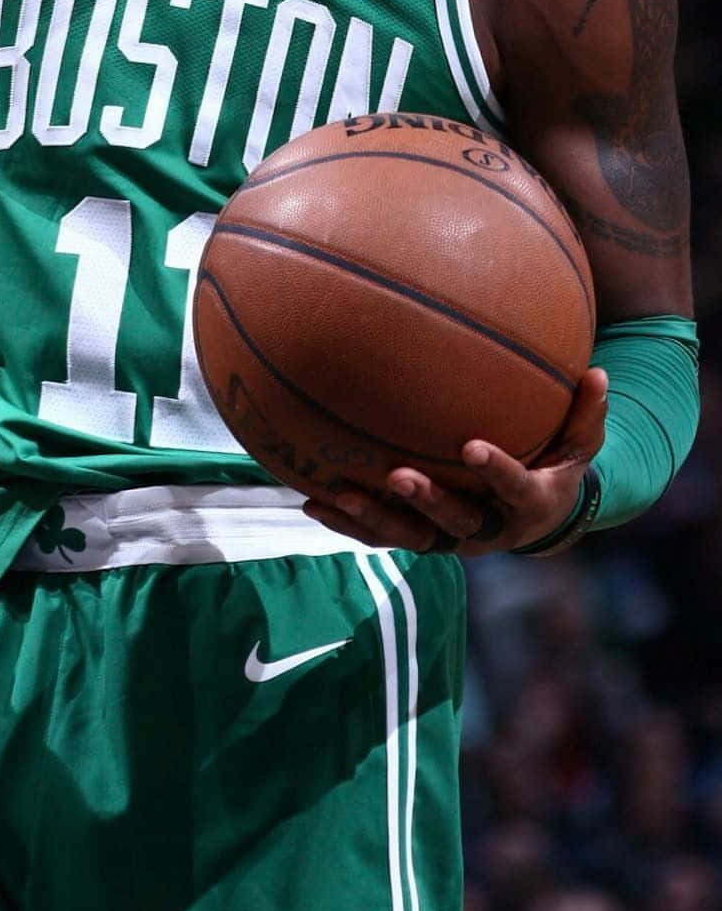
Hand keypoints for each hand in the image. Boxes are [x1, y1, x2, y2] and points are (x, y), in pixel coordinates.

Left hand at [304, 367, 608, 555]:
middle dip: (427, 502)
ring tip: (340, 493)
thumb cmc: (557, 466)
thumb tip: (597, 372)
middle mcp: (487, 529)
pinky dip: (349, 523)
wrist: (537, 518)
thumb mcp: (580, 444)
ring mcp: (450, 538)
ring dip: (374, 518)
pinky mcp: (422, 537)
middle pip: (454, 522)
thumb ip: (585, 413)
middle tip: (399, 475)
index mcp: (529, 502)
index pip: (515, 487)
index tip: (472, 447)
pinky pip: (381, 535)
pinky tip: (312, 501)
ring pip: (410, 537)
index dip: (496, 471)